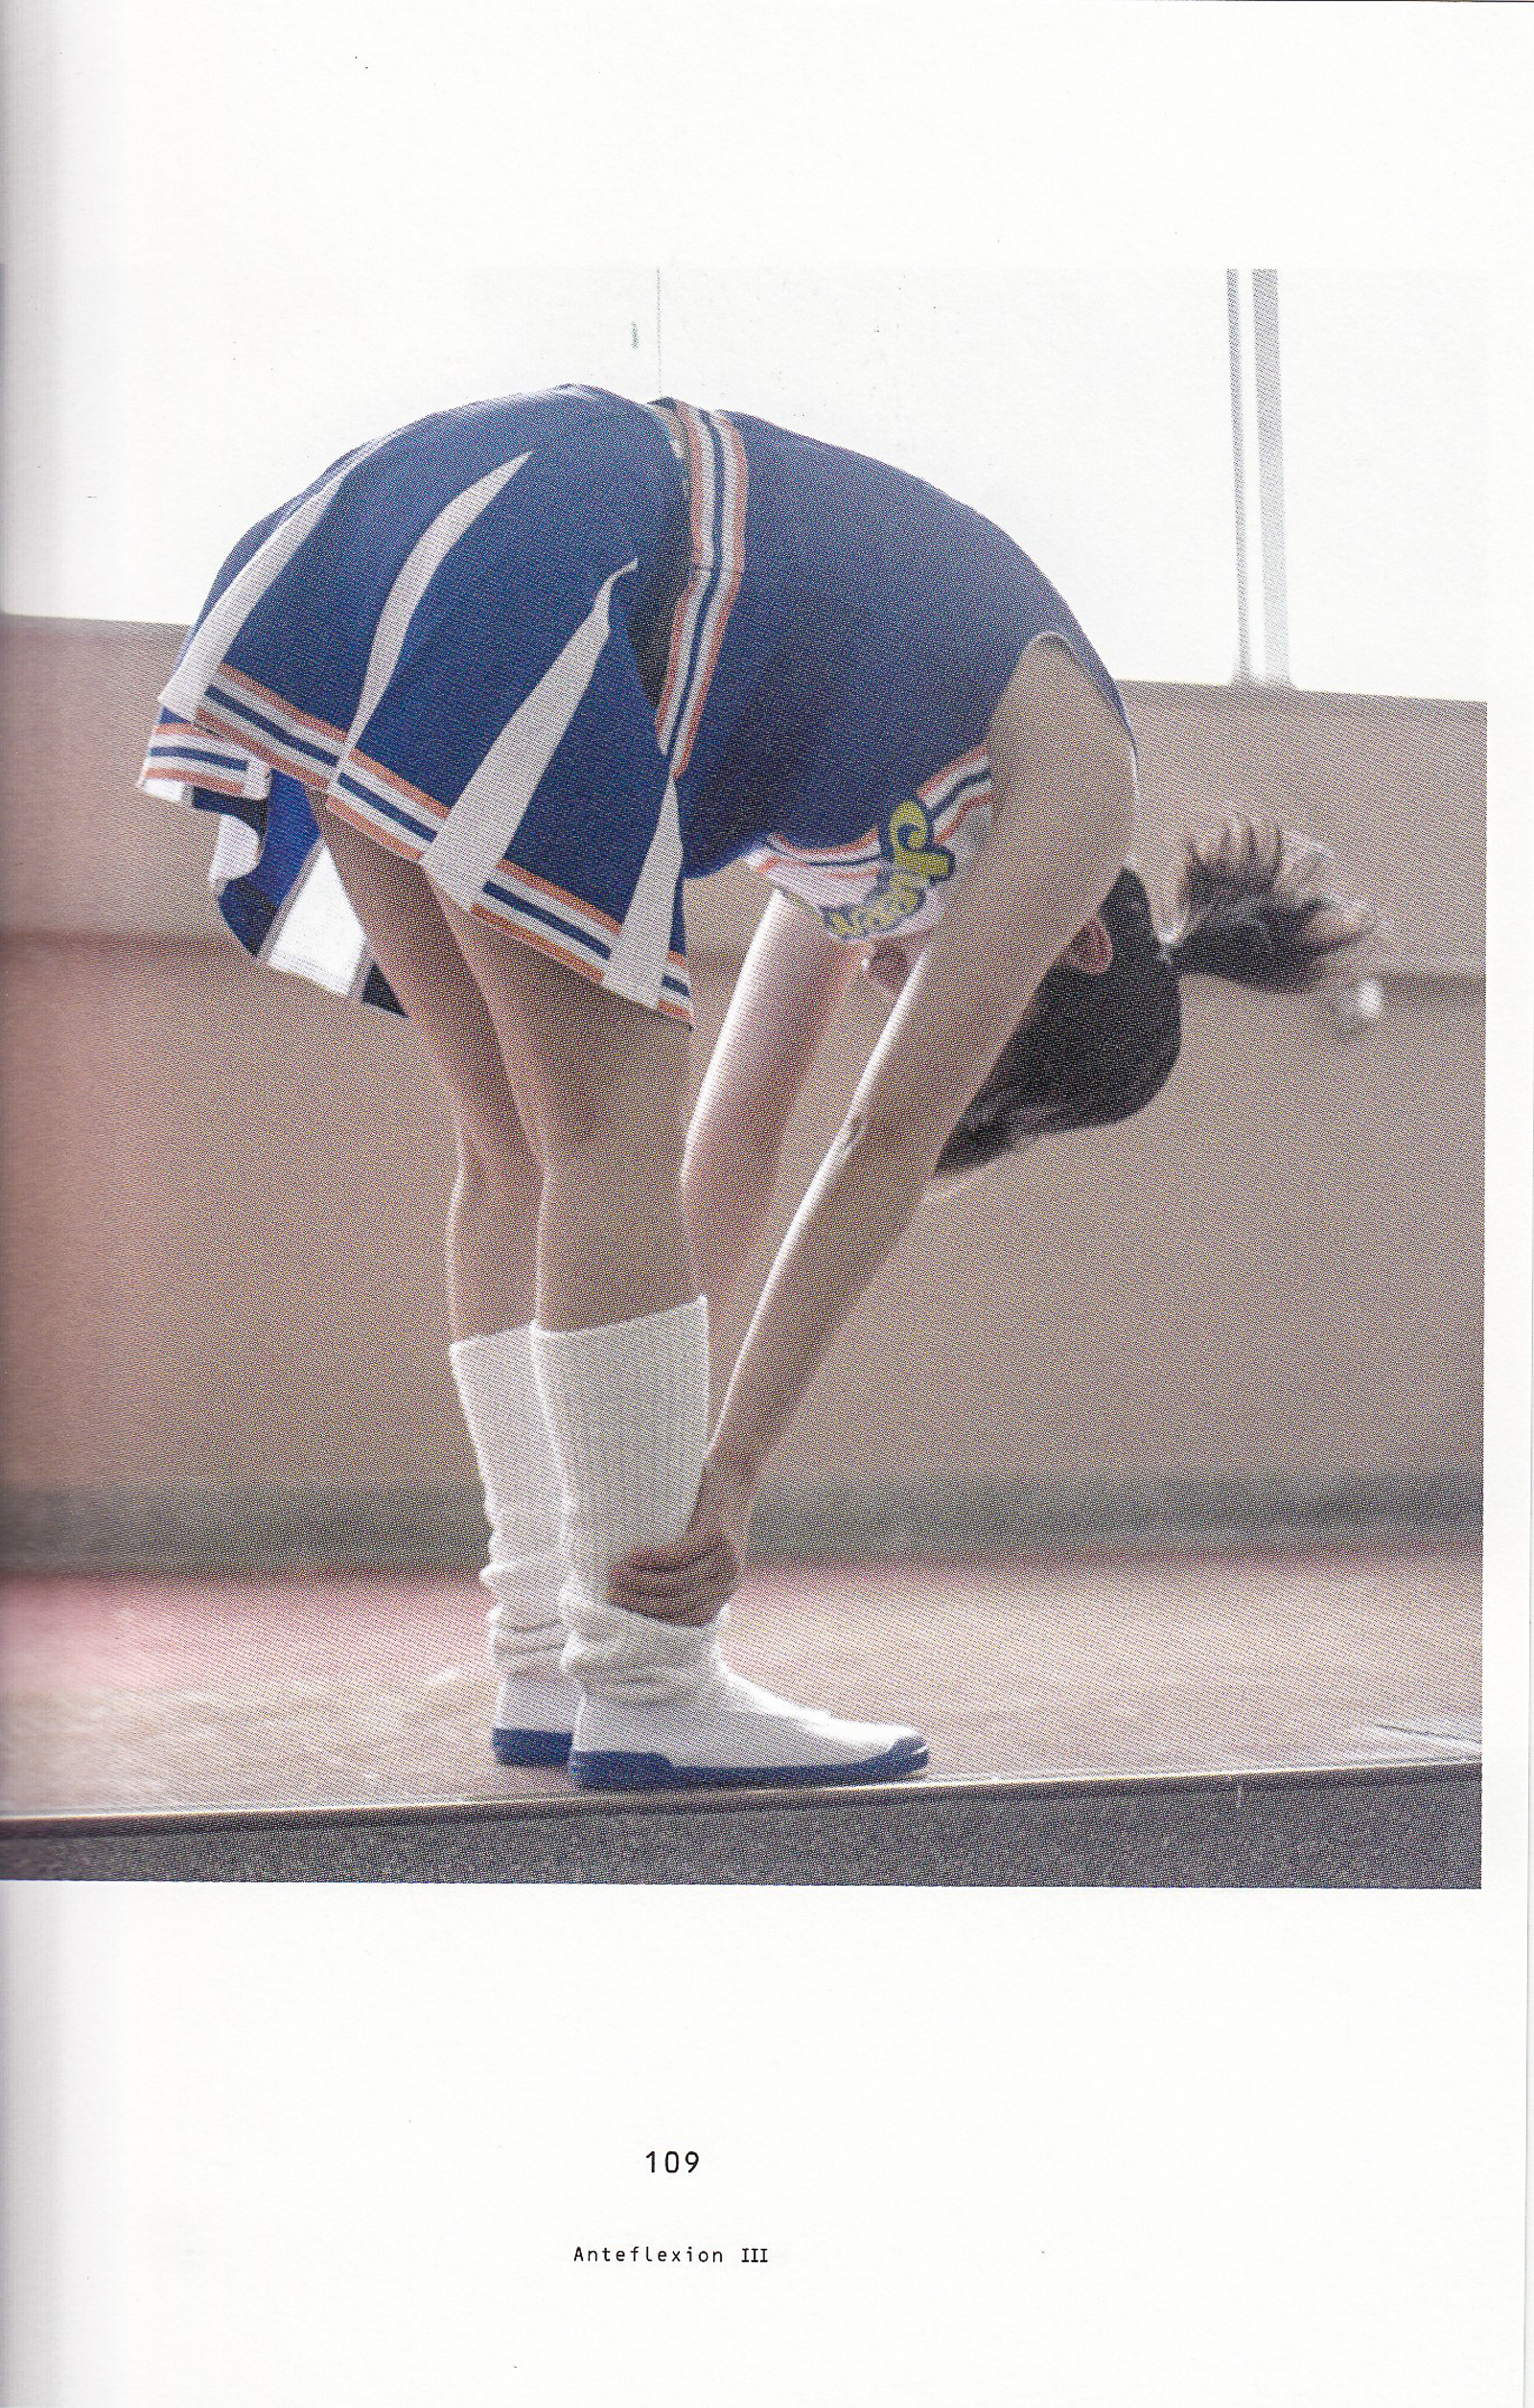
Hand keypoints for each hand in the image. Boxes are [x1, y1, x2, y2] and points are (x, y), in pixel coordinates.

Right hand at [609, 1452, 758, 1625]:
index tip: (622, 1615)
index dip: (654, 1622)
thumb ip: (680, 1572)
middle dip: (639, 1604)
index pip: (689, 1621)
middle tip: (609, 1594)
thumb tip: (632, 1589)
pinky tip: (631, 1556)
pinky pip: (680, 1555)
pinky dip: (652, 1558)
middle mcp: (729, 1579)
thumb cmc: (706, 1513)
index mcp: (724, 1590)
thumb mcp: (700, 1550)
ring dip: (640, 1582)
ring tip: (613, 1573)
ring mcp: (726, 1558)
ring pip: (678, 1583)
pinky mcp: (717, 1535)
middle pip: (678, 1604)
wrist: (736, 1473)